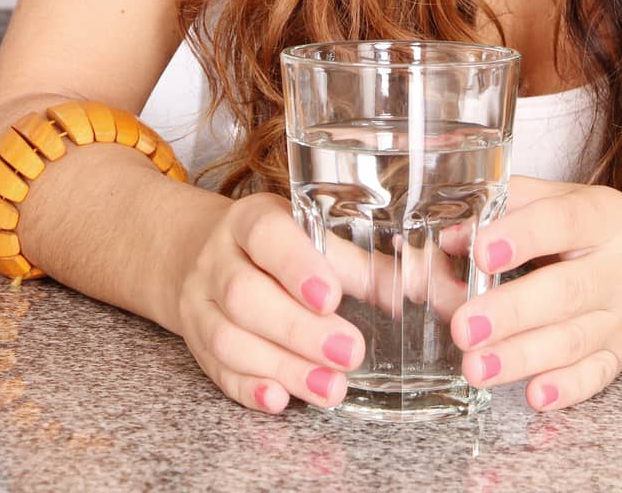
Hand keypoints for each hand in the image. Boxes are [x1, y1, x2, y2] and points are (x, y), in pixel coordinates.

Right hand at [175, 191, 366, 413]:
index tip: (332, 296)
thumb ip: (361, 264)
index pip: (264, 235)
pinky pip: (216, 371)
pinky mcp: (195, 344)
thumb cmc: (273, 247)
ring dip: (283, 367)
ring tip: (332, 388)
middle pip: (245, 295)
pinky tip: (281, 400)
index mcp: (248, 220)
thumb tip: (425, 286)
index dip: (296, 265)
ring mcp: (199, 303)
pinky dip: (249, 389)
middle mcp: (217, 259)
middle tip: (350, 352)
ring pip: (229, 338)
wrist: (201, 254)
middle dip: (299, 330)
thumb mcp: (308, 236)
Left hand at [443, 175, 621, 411]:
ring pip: (573, 341)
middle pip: (565, 292)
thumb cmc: (599, 229)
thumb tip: (451, 236)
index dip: (521, 236)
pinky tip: (534, 395)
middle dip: (510, 312)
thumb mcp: (566, 199)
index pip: (562, 221)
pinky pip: (596, 376)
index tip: (480, 251)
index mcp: (604, 216)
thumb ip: (508, 206)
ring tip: (476, 367)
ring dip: (521, 358)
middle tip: (464, 326)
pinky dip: (566, 389)